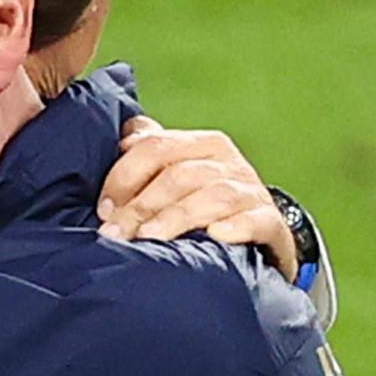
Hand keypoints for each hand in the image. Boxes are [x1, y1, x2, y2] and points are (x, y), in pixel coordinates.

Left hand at [96, 118, 298, 281]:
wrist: (259, 237)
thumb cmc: (203, 204)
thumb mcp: (177, 174)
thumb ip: (150, 152)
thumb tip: (123, 136)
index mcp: (202, 144)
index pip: (156, 147)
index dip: (123, 177)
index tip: (103, 210)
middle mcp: (229, 163)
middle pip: (179, 175)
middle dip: (141, 206)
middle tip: (115, 234)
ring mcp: (253, 192)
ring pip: (214, 196)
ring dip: (176, 218)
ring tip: (150, 240)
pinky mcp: (273, 224)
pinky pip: (256, 221)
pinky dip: (236, 227)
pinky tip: (215, 236)